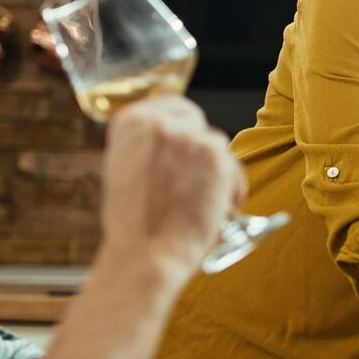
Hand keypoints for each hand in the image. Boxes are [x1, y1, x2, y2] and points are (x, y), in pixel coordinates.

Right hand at [99, 95, 244, 273]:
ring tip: (204, 201)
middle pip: (196, 122)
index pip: (170, 106)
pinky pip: (232, 164)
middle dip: (200, 148)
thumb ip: (148, 147)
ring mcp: (188, 136)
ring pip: (215, 145)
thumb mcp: (125, 170)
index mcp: (130, 122)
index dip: (184, 126)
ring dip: (216, 170)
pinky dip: (231, 185)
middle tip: (198, 177)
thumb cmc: (135, 224)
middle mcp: (158, 122)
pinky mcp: (214, 154)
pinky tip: (221, 206)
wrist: (147, 253)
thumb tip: (173, 141)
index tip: (189, 140)